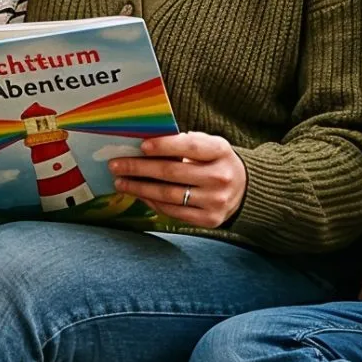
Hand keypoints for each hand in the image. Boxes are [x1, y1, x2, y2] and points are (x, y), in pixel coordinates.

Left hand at [108, 132, 245, 226]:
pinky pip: (173, 211)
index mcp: (221, 151)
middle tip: (117, 165)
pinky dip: (152, 202)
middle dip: (140, 168)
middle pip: (172, 172)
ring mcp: (215, 201)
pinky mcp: (208, 220)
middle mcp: (220, 177)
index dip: (165, 146)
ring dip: (139, 188)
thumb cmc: (217, 161)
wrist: (244, 189)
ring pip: (168, 195)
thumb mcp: (210, 145)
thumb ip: (185, 142)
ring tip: (121, 182)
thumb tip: (146, 143)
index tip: (142, 145)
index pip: (190, 146)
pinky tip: (138, 194)